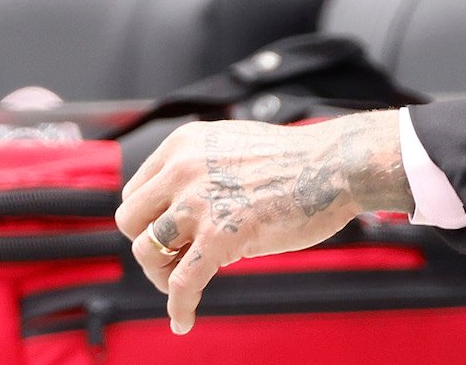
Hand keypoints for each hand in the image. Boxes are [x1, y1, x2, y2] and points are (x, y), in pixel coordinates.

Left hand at [115, 110, 413, 332]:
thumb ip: (198, 169)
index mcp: (183, 144)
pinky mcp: (222, 236)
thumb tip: (175, 208)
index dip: (147, 221)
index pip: (135, 192)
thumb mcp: (229, 147)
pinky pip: (182, 284)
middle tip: (175, 262)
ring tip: (184, 287)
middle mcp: (183, 168)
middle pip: (130, 221)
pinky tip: (183, 321)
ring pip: (148, 251)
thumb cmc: (294, 160)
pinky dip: (179, 308)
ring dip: (162, 276)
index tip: (167, 239)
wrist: (335, 165)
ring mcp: (201, 202)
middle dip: (149, 246)